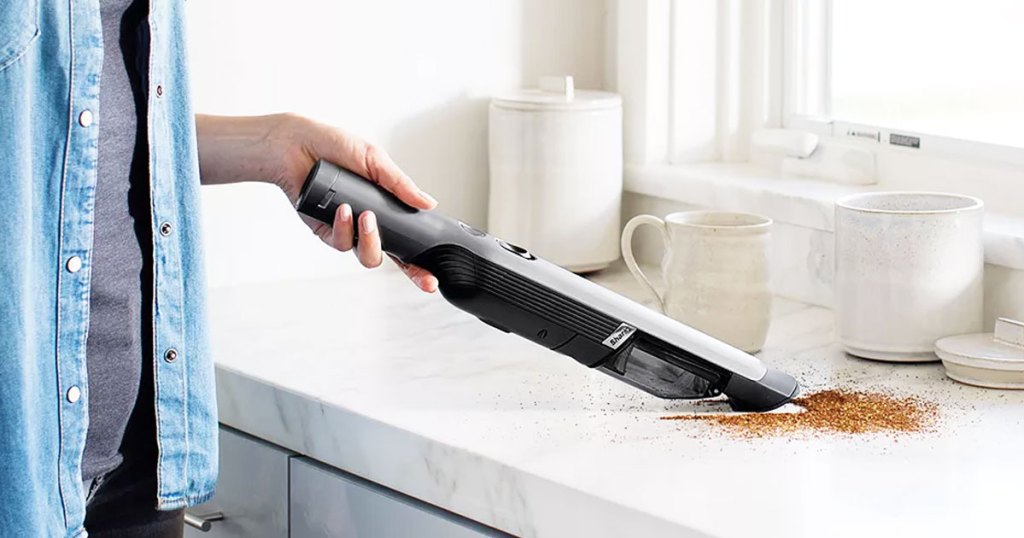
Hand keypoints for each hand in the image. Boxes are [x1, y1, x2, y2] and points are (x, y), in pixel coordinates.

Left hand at [196, 114, 438, 292]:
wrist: (295, 144)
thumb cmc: (334, 146)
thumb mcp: (375, 160)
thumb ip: (400, 185)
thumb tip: (428, 203)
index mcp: (386, 208)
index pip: (409, 241)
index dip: (421, 263)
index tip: (434, 278)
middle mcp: (368, 223)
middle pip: (393, 258)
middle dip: (408, 271)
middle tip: (415, 269)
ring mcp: (348, 230)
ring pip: (368, 256)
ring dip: (371, 239)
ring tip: (366, 216)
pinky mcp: (325, 231)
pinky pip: (341, 243)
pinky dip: (344, 228)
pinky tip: (343, 209)